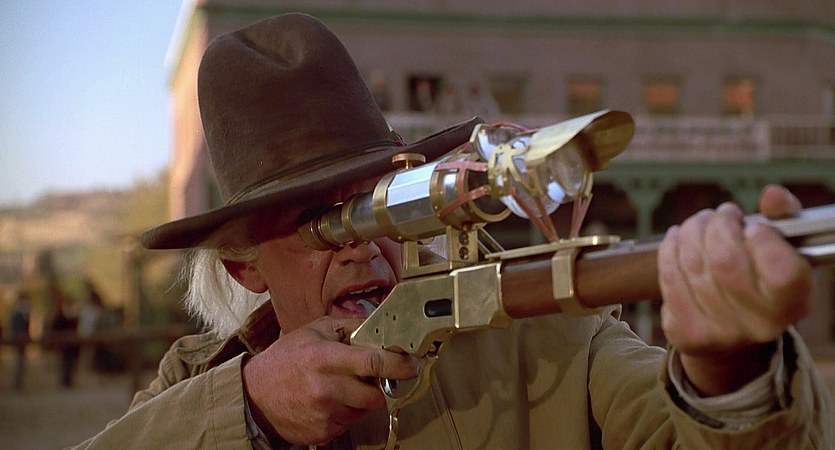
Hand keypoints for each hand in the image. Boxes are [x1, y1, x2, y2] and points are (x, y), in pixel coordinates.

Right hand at [242, 316, 417, 444]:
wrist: (255, 394)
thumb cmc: (285, 360)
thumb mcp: (314, 331)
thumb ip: (349, 327)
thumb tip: (381, 325)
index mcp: (326, 359)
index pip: (374, 363)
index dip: (398, 365)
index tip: (410, 365)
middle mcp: (327, 388)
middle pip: (375, 395)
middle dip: (376, 386)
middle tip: (364, 378)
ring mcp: (325, 414)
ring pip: (363, 410)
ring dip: (359, 400)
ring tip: (338, 387)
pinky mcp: (323, 432)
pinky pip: (349, 423)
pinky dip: (345, 413)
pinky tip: (328, 401)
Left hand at [658, 185, 812, 394]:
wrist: (735, 336)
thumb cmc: (762, 279)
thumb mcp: (785, 250)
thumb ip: (784, 218)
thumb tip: (772, 195)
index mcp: (794, 303)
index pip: (782, 272)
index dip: (763, 241)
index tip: (752, 228)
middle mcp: (760, 325)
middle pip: (725, 260)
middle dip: (718, 225)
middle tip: (722, 215)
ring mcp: (720, 332)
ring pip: (692, 264)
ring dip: (692, 230)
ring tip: (701, 223)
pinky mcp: (685, 331)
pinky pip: (669, 276)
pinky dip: (670, 248)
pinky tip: (678, 237)